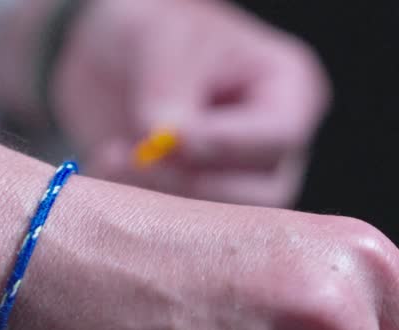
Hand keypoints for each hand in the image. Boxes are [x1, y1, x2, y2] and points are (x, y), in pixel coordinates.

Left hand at [50, 0, 329, 207]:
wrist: (111, 56)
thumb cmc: (153, 32)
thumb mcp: (160, 42)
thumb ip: (167, 93)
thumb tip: (164, 140)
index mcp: (288, 90)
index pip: (280, 136)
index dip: (228, 145)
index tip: (173, 137)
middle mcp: (276, 144)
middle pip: (262, 192)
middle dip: (195, 181)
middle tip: (139, 155)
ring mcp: (244, 180)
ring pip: (226, 221)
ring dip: (165, 198)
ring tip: (114, 157)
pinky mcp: (204, 204)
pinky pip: (187, 228)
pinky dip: (145, 206)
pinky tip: (110, 167)